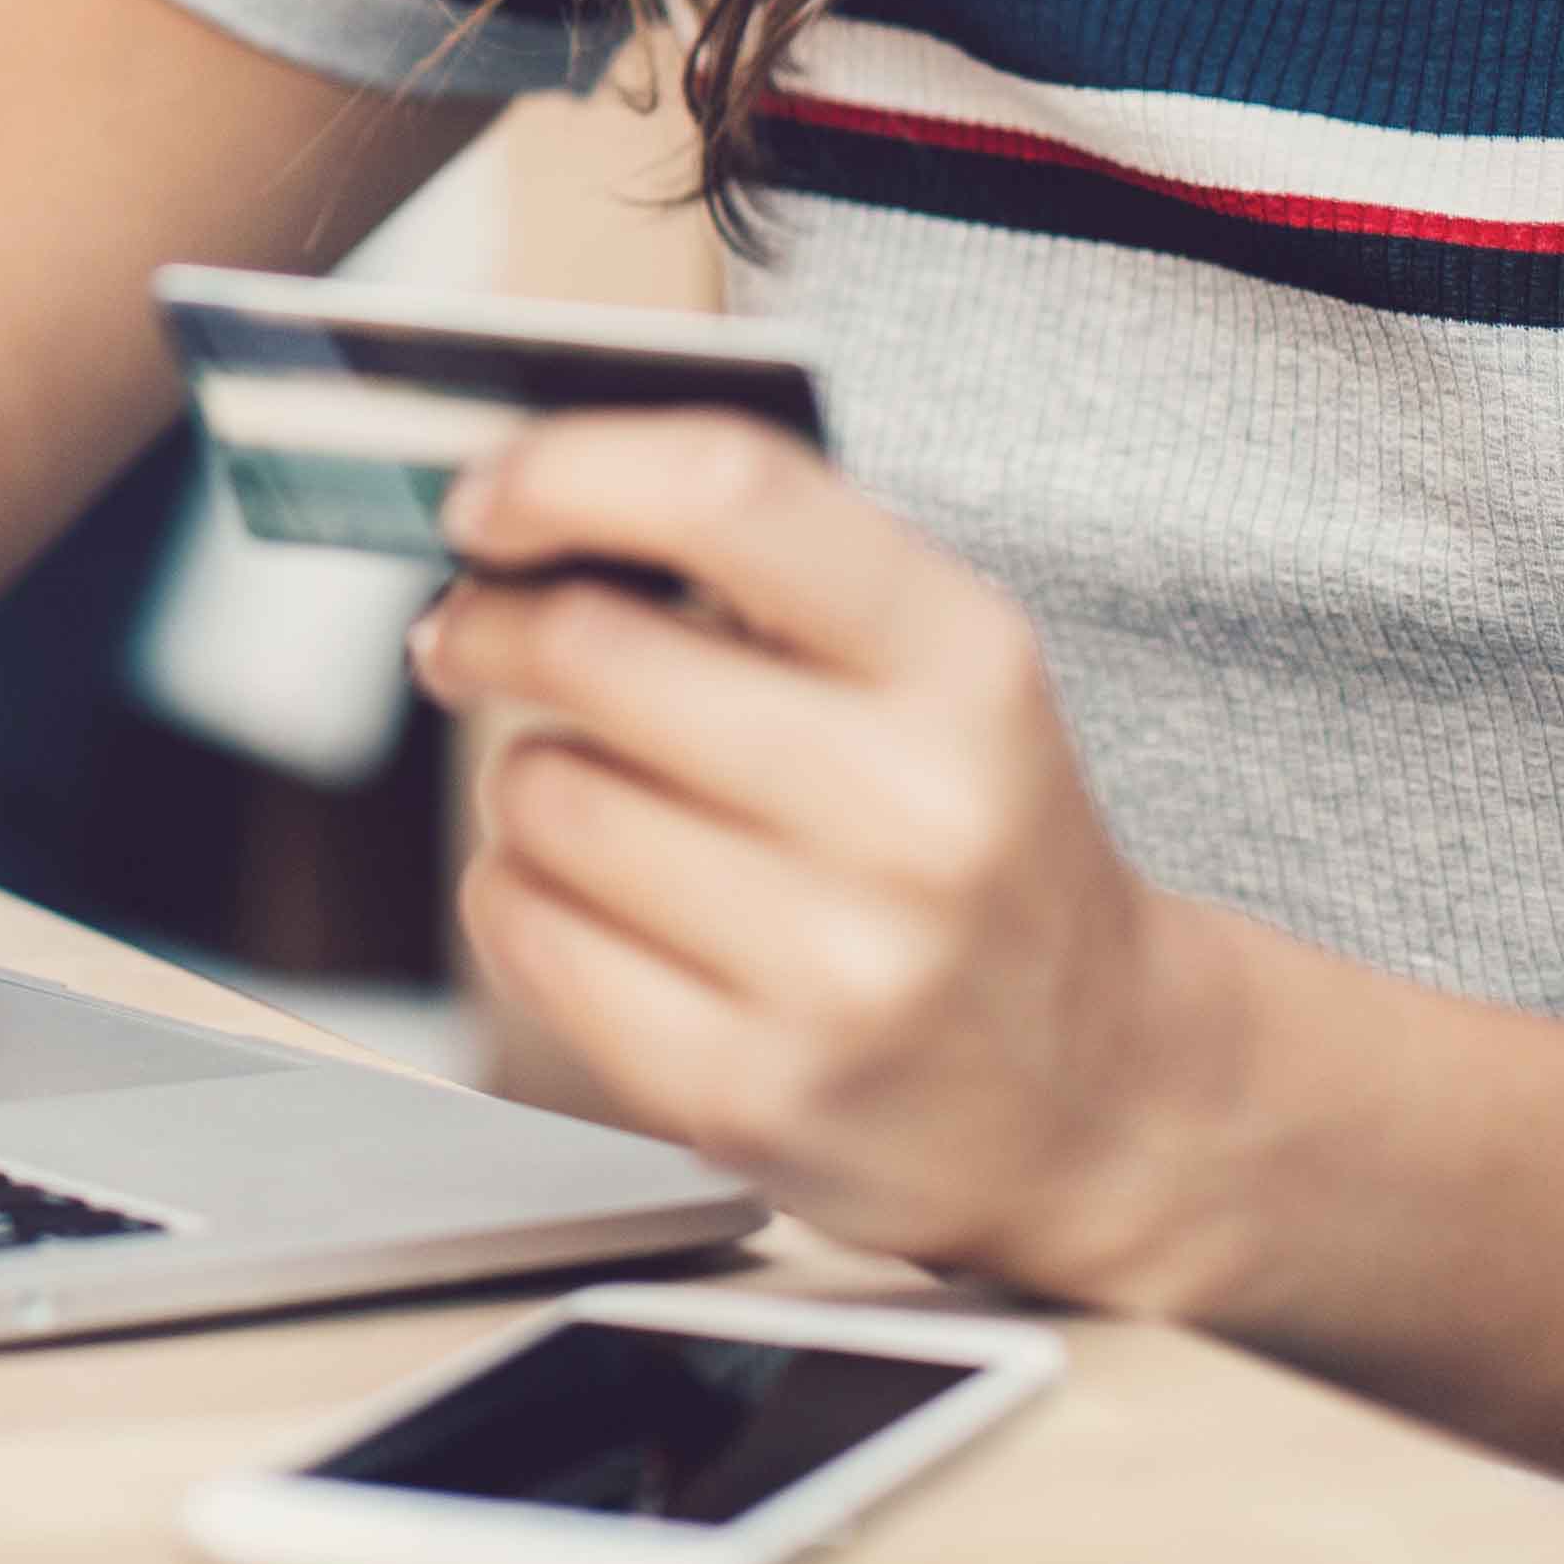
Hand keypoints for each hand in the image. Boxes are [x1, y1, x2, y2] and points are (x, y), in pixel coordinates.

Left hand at [413, 411, 1243, 1305]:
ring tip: (597, 798)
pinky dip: (517, 893)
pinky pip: (524, 928)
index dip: (567, 472)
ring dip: (528, 779)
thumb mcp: (936, 670)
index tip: (485, 499)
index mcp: (964, 666)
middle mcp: (916, 813)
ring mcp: (835, 969)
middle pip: (589, 649)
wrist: (1094, 1088)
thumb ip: (766, 562)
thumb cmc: (970, 838)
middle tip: (470, 633)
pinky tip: (587, 896)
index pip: (730, 497)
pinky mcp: (748, 1091)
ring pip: (541, 793)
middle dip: (491, 626)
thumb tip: (523, 496)